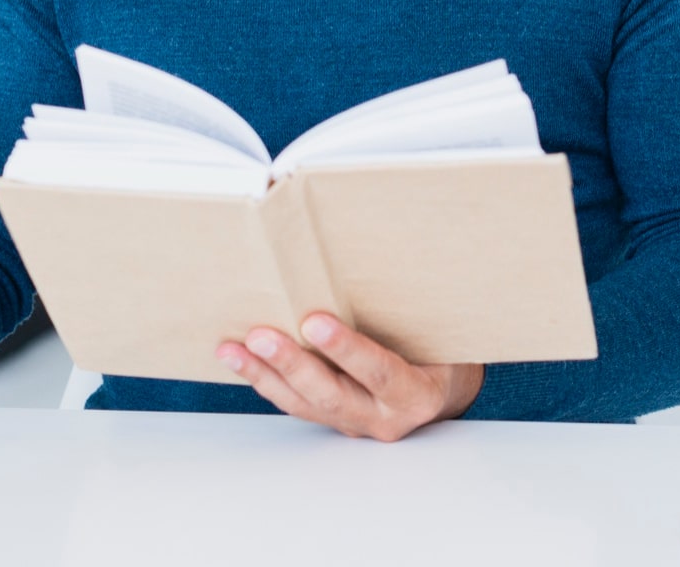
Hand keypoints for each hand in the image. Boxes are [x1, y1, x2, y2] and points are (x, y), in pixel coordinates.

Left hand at [217, 312, 482, 441]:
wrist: (447, 390)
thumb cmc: (444, 350)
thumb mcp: (439, 333)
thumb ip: (407, 311)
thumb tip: (364, 254)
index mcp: (417, 394)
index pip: (380, 371)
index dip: (347, 349)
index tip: (314, 322)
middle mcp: (386, 417)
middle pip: (332, 395)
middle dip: (293, 364)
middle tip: (260, 337)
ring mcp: (358, 424)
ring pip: (305, 405)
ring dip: (265, 376)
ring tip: (232, 349)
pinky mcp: (336, 422)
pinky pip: (297, 405)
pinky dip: (267, 381)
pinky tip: (241, 361)